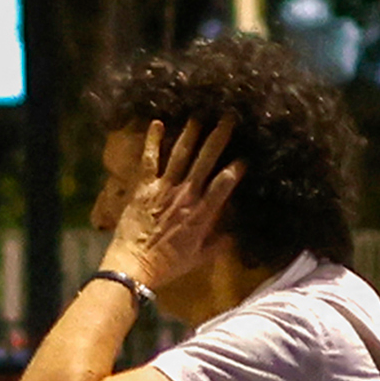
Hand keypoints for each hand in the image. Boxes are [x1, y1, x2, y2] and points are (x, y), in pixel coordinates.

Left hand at [93, 113, 237, 293]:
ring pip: (181, 154)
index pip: (224, 183)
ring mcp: (164, 188)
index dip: (236, 168)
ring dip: (191, 133)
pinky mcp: (144, 186)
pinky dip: (153, 140)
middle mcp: (186, 195)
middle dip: (218, 137)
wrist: (134, 266)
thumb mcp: (199, 257)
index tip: (244, 157)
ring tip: (200, 114)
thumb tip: (234, 234)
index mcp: (202, 213)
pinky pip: (150, 159)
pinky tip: (158, 123)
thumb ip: (218, 244)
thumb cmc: (168, 264)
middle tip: (228, 118)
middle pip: (206, 160)